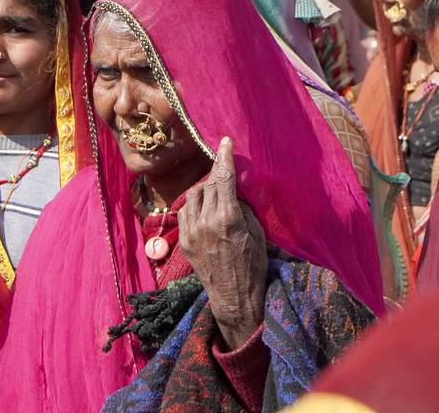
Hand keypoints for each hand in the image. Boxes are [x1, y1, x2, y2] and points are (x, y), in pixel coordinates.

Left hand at [178, 136, 267, 348]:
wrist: (233, 296)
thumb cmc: (252, 265)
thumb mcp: (255, 233)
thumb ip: (242, 208)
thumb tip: (232, 190)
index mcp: (227, 218)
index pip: (223, 179)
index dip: (224, 158)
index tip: (225, 142)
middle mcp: (206, 221)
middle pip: (208, 184)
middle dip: (216, 175)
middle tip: (224, 174)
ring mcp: (191, 231)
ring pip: (192, 195)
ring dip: (204, 190)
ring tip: (216, 196)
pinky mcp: (183, 240)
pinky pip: (184, 212)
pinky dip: (194, 206)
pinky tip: (204, 210)